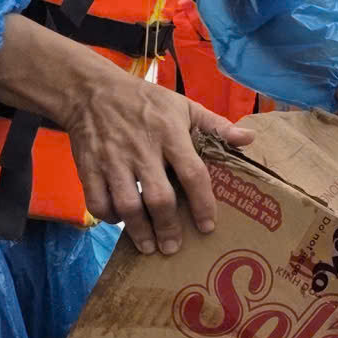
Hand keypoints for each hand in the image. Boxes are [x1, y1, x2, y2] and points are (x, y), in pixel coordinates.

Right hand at [59, 65, 250, 257]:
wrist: (91, 90)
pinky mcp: (88, 166)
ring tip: (149, 247)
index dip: (203, 203)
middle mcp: (143, 150)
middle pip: (159, 198)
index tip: (208, 226)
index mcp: (170, 134)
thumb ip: (216, 126)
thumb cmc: (145, 101)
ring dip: (139, 230)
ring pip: (127, 205)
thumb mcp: (183, 106)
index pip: (193, 174)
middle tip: (174, 247)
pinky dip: (109, 216)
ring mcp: (113, 160)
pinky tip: (120, 220)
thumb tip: (249, 139)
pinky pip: (97, 201)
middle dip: (168, 228)